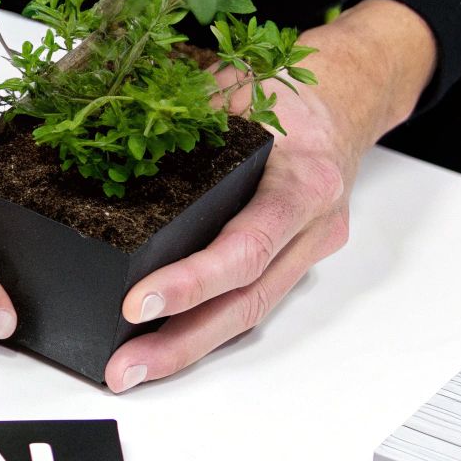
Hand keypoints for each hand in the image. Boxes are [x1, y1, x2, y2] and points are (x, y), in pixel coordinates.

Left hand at [105, 0, 436, 390]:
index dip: (192, 282)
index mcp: (304, 182)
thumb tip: (113, 134)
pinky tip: (163, 347)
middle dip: (180, 342)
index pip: (246, 247)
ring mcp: (306, 251)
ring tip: (131, 371)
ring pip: (249, 313)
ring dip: (187, 349)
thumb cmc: (293, 90)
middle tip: (123, 368)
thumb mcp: (240, 88)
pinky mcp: (292, 261)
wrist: (347, 97)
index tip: (136, 303)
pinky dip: (205, 329)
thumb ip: (189, 118)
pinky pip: (249, 302)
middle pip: (247, 302)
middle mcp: (313, 227)